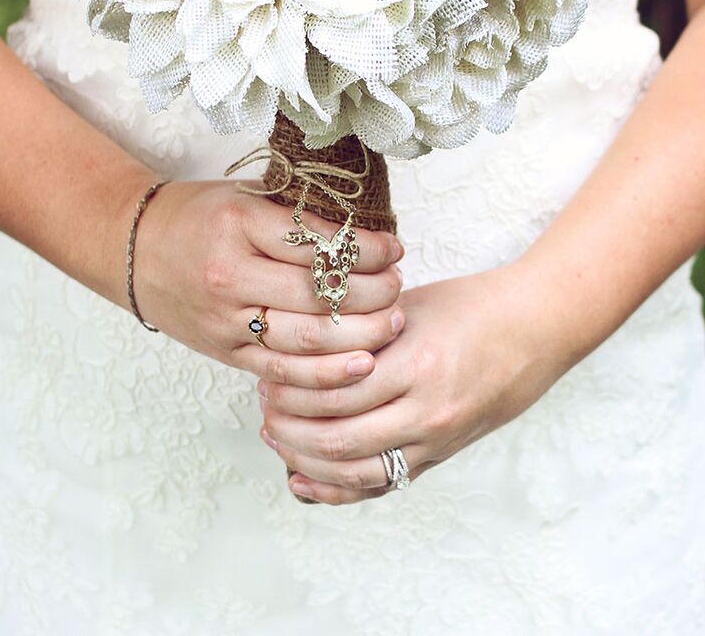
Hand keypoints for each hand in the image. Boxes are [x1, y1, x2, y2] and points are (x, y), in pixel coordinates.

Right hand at [128, 179, 405, 385]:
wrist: (135, 250)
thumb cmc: (198, 216)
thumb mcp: (245, 195)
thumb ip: (298, 210)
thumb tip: (366, 228)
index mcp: (240, 223)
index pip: (320, 243)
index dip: (369, 250)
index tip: (394, 249)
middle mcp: (231, 274)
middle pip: (320, 294)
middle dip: (373, 293)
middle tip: (398, 286)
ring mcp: (227, 319)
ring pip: (308, 338)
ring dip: (362, 334)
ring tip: (393, 322)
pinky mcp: (226, 351)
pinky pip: (283, 371)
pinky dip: (326, 375)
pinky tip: (363, 365)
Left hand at [257, 262, 569, 503]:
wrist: (534, 331)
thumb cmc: (471, 307)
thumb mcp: (409, 308)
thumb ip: (358, 332)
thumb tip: (298, 350)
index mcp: (417, 366)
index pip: (335, 392)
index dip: (291, 389)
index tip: (266, 376)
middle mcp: (427, 412)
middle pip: (338, 439)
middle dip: (289, 428)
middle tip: (263, 407)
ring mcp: (436, 440)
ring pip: (355, 472)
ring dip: (306, 461)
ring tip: (277, 437)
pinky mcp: (439, 455)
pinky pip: (381, 485)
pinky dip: (338, 489)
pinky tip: (304, 480)